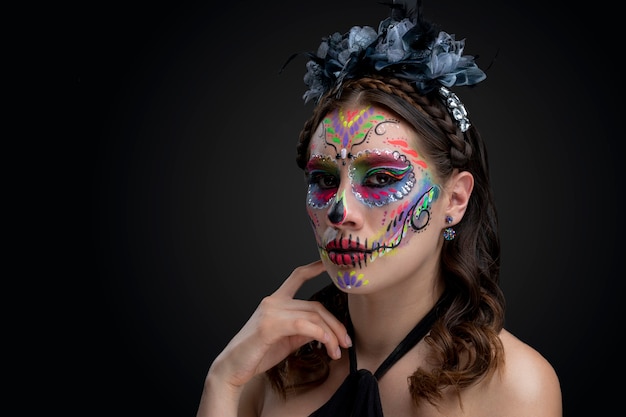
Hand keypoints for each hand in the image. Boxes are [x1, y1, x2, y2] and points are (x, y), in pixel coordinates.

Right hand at [208, 260, 350, 388]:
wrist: (232, 369)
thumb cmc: (257, 354)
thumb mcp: (286, 340)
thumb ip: (303, 330)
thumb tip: (324, 330)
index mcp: (276, 301)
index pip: (297, 276)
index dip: (314, 268)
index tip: (328, 264)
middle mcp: (273, 301)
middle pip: (316, 306)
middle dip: (336, 325)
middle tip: (346, 342)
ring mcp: (271, 312)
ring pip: (313, 316)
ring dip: (331, 335)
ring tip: (337, 351)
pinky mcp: (269, 325)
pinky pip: (303, 325)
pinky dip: (319, 334)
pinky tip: (326, 344)